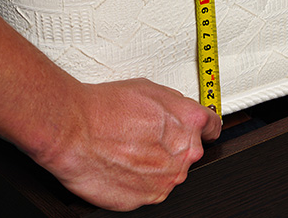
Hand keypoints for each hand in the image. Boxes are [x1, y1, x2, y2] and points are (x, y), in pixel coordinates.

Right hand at [33, 79, 221, 210]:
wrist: (73, 131)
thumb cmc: (104, 108)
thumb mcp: (150, 89)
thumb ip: (175, 105)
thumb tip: (179, 111)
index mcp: (190, 123)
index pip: (213, 127)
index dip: (203, 127)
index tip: (200, 129)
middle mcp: (184, 154)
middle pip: (188, 151)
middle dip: (171, 145)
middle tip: (144, 135)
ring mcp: (167, 179)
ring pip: (168, 171)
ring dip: (154, 164)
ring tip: (126, 149)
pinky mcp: (147, 197)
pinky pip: (149, 188)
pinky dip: (138, 180)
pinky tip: (121, 164)